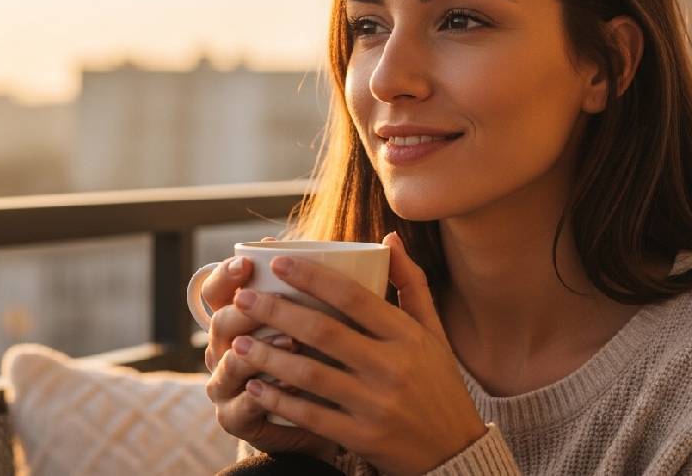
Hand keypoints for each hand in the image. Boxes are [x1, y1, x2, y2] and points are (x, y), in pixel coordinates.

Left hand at [229, 232, 485, 474]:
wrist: (456, 453)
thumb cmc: (439, 385)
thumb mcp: (433, 333)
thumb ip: (411, 285)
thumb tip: (390, 238)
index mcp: (407, 336)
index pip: (353, 296)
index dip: (311, 276)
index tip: (277, 261)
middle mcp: (393, 367)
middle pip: (323, 331)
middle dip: (275, 311)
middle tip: (242, 298)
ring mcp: (377, 405)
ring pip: (310, 374)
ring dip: (267, 356)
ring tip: (236, 342)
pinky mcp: (362, 438)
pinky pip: (311, 416)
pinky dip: (278, 401)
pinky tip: (253, 386)